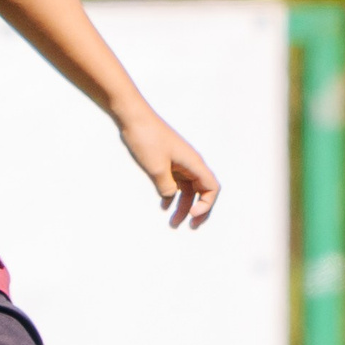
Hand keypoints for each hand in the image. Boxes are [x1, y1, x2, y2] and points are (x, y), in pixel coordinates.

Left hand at [117, 112, 219, 228]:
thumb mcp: (157, 168)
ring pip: (187, 188)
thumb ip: (166, 187)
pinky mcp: (167, 160)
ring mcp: (179, 161)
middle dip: (196, 209)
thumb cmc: (147, 139)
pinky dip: (171, 195)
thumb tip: (170, 197)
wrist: (132, 118)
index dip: (207, 204)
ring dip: (182, 205)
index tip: (192, 214)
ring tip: (173, 222)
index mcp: (193, 163)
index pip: (212, 187)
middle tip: (189, 226)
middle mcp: (190, 162)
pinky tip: (164, 206)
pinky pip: (175, 181)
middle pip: (201, 190)